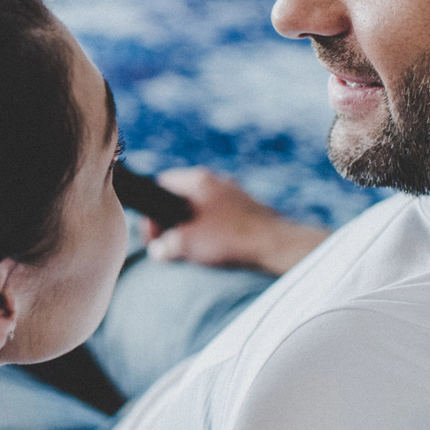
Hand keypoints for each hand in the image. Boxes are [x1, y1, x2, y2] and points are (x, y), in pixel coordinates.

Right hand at [144, 167, 329, 274]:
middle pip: (181, 198)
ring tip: (193, 250)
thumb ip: (165, 245)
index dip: (151, 212)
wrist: (277, 246)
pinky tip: (216, 249)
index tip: (153, 234)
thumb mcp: (188, 244)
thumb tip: (158, 249)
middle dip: (172, 222)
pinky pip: (220, 216)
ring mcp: (234, 193)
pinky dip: (213, 230)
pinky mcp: (248, 208)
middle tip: (170, 244)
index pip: (161, 184)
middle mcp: (217, 180)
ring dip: (193, 228)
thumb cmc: (231, 240)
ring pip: (201, 208)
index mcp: (198, 179)